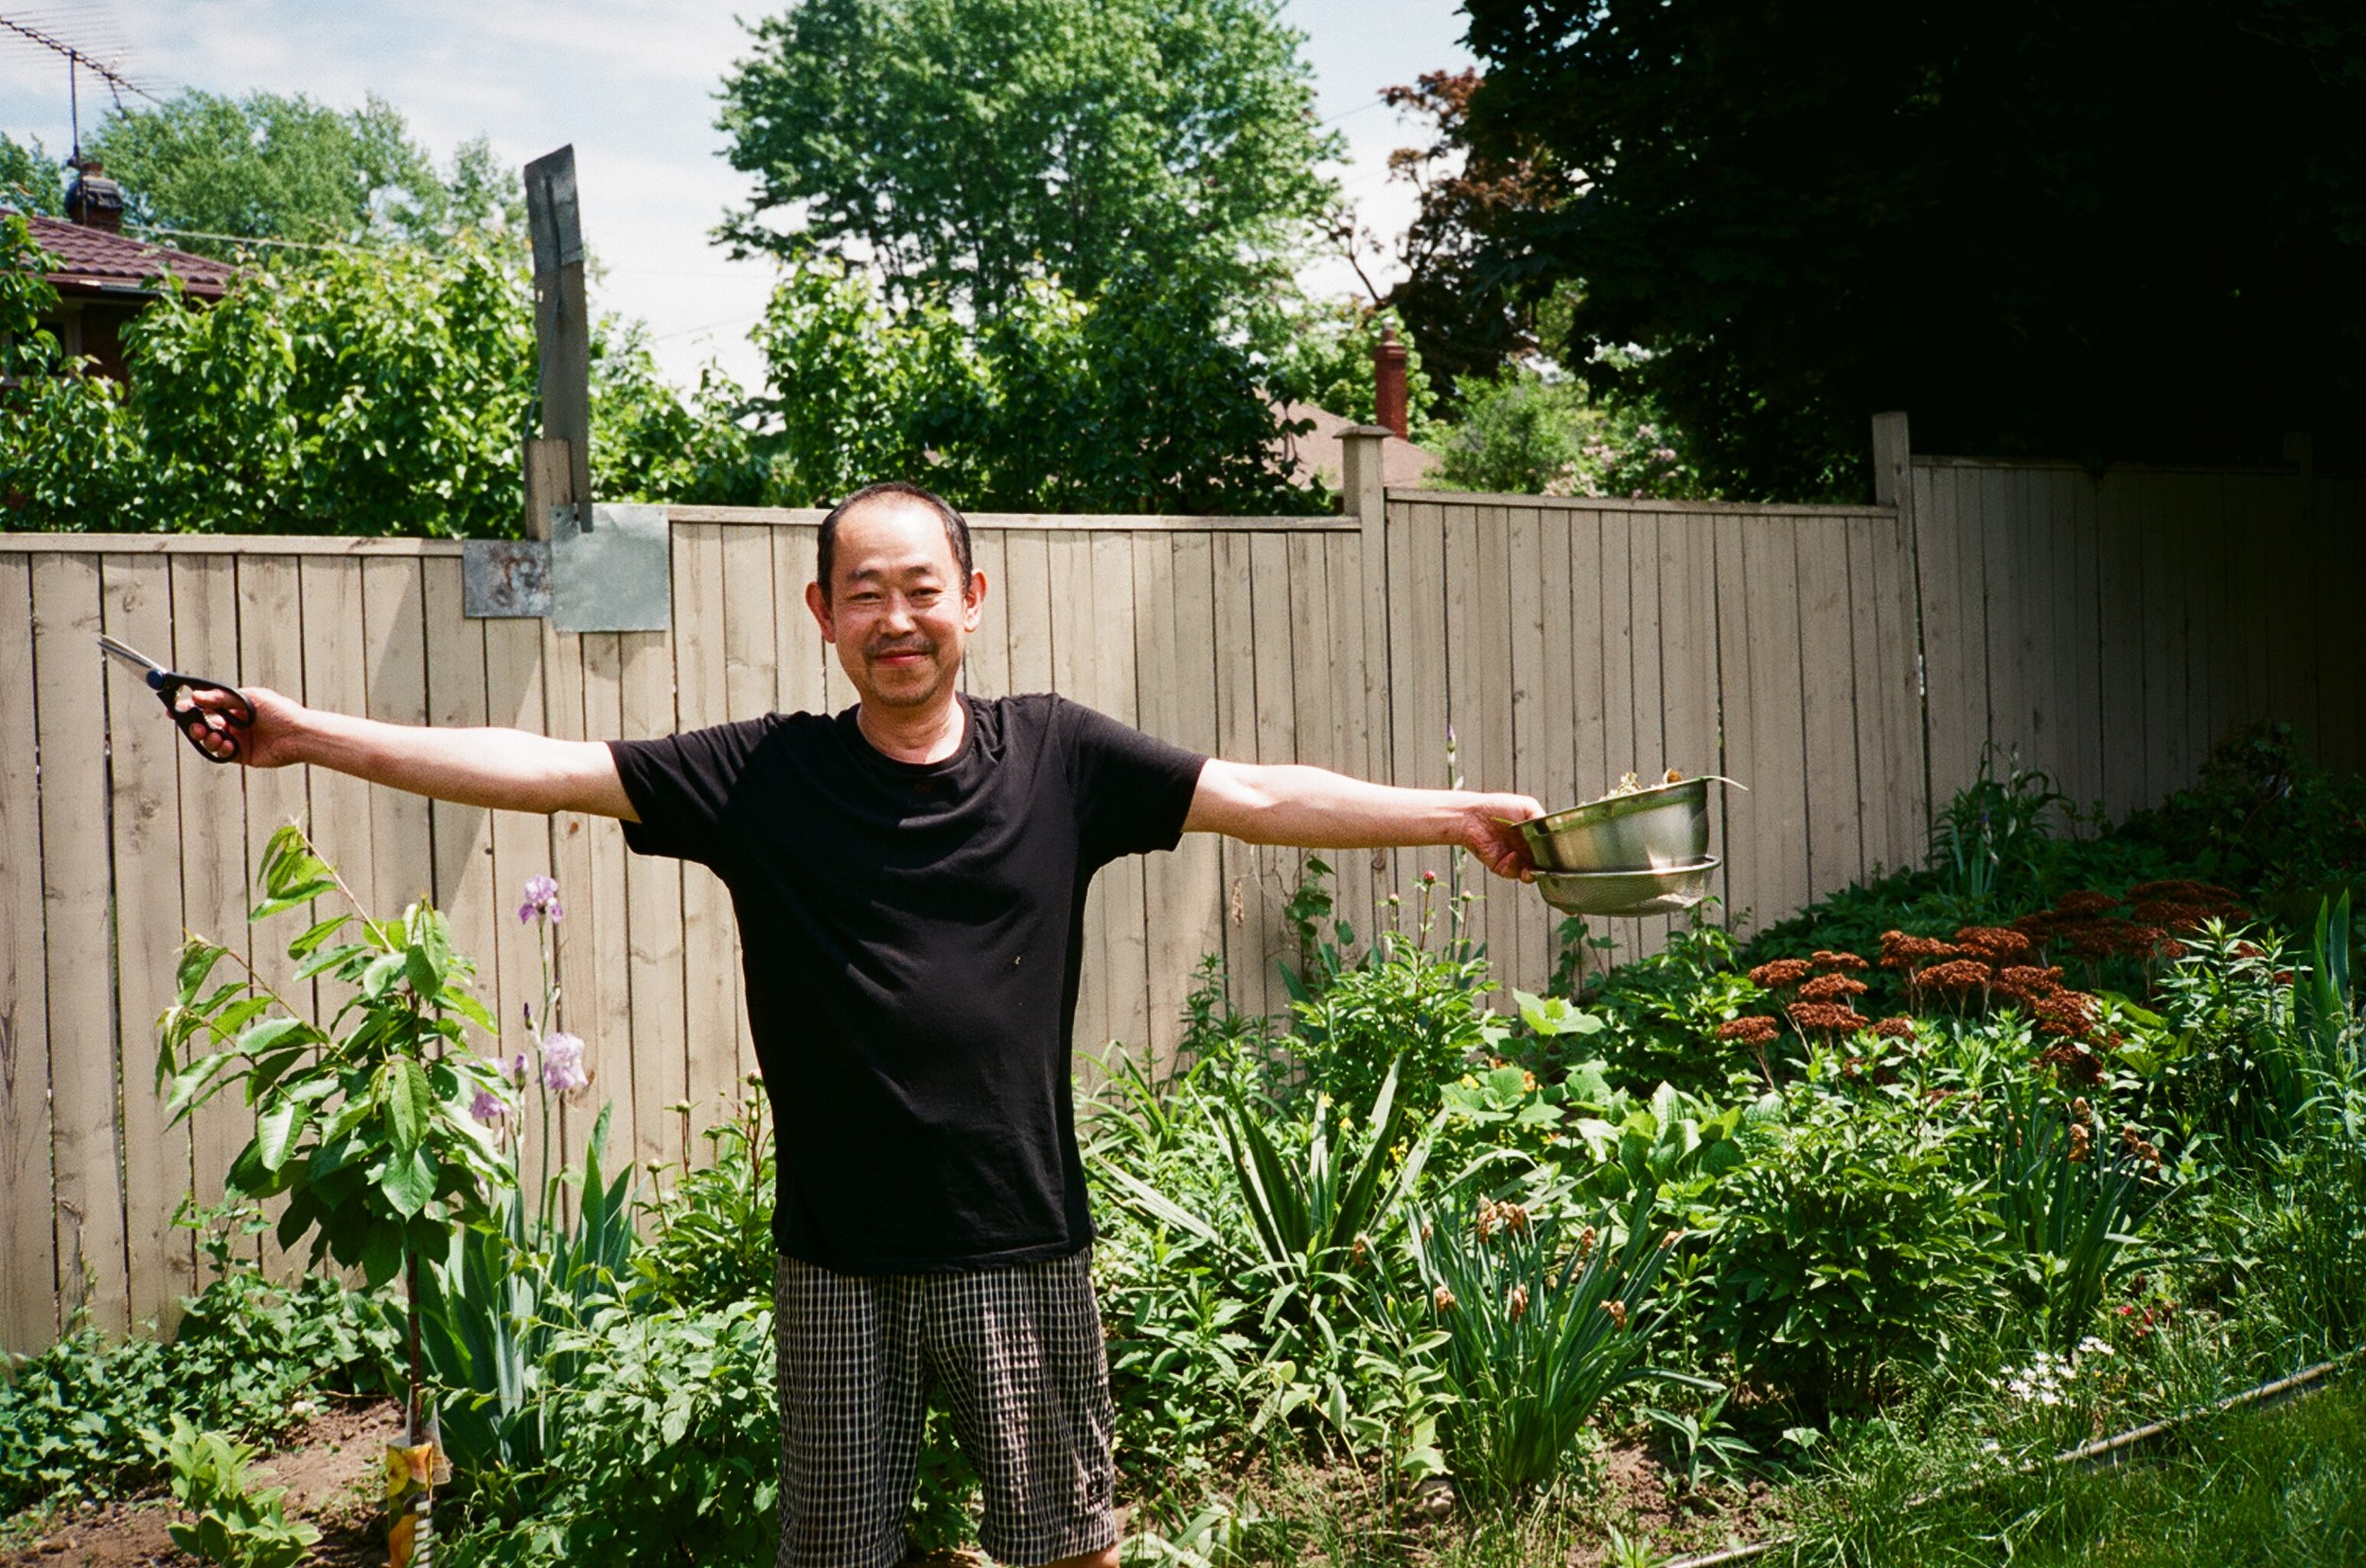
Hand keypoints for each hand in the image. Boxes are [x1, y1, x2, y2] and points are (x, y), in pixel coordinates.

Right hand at [181, 684, 306, 767]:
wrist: (300, 735)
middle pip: (204, 723)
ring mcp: (237, 738)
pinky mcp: (241, 754)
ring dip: (206, 737)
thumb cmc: (281, 712)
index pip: (206, 704)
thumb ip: (222, 698)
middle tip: (195, 726)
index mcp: (235, 705)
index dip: (189, 706)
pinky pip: (221, 753)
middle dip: (195, 724)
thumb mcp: (250, 699)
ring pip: (209, 738)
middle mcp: (234, 721)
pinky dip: (219, 749)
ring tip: (213, 735)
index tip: (175, 708)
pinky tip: (226, 744)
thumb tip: (197, 696)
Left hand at [1455, 792, 1545, 880]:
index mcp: (1532, 836)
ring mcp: (1513, 859)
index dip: (1553, 854)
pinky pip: (1512, 872)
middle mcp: (1524, 849)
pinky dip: (1514, 867)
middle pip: (1540, 864)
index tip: (1558, 856)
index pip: (1548, 850)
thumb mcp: (1527, 806)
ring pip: (1528, 874)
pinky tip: (1512, 856)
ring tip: (1530, 866)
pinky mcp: (1500, 866)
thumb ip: (1542, 818)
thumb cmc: (1497, 807)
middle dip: (1544, 867)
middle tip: (1546, 865)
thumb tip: (1553, 830)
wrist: (1472, 816)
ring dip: (1531, 872)